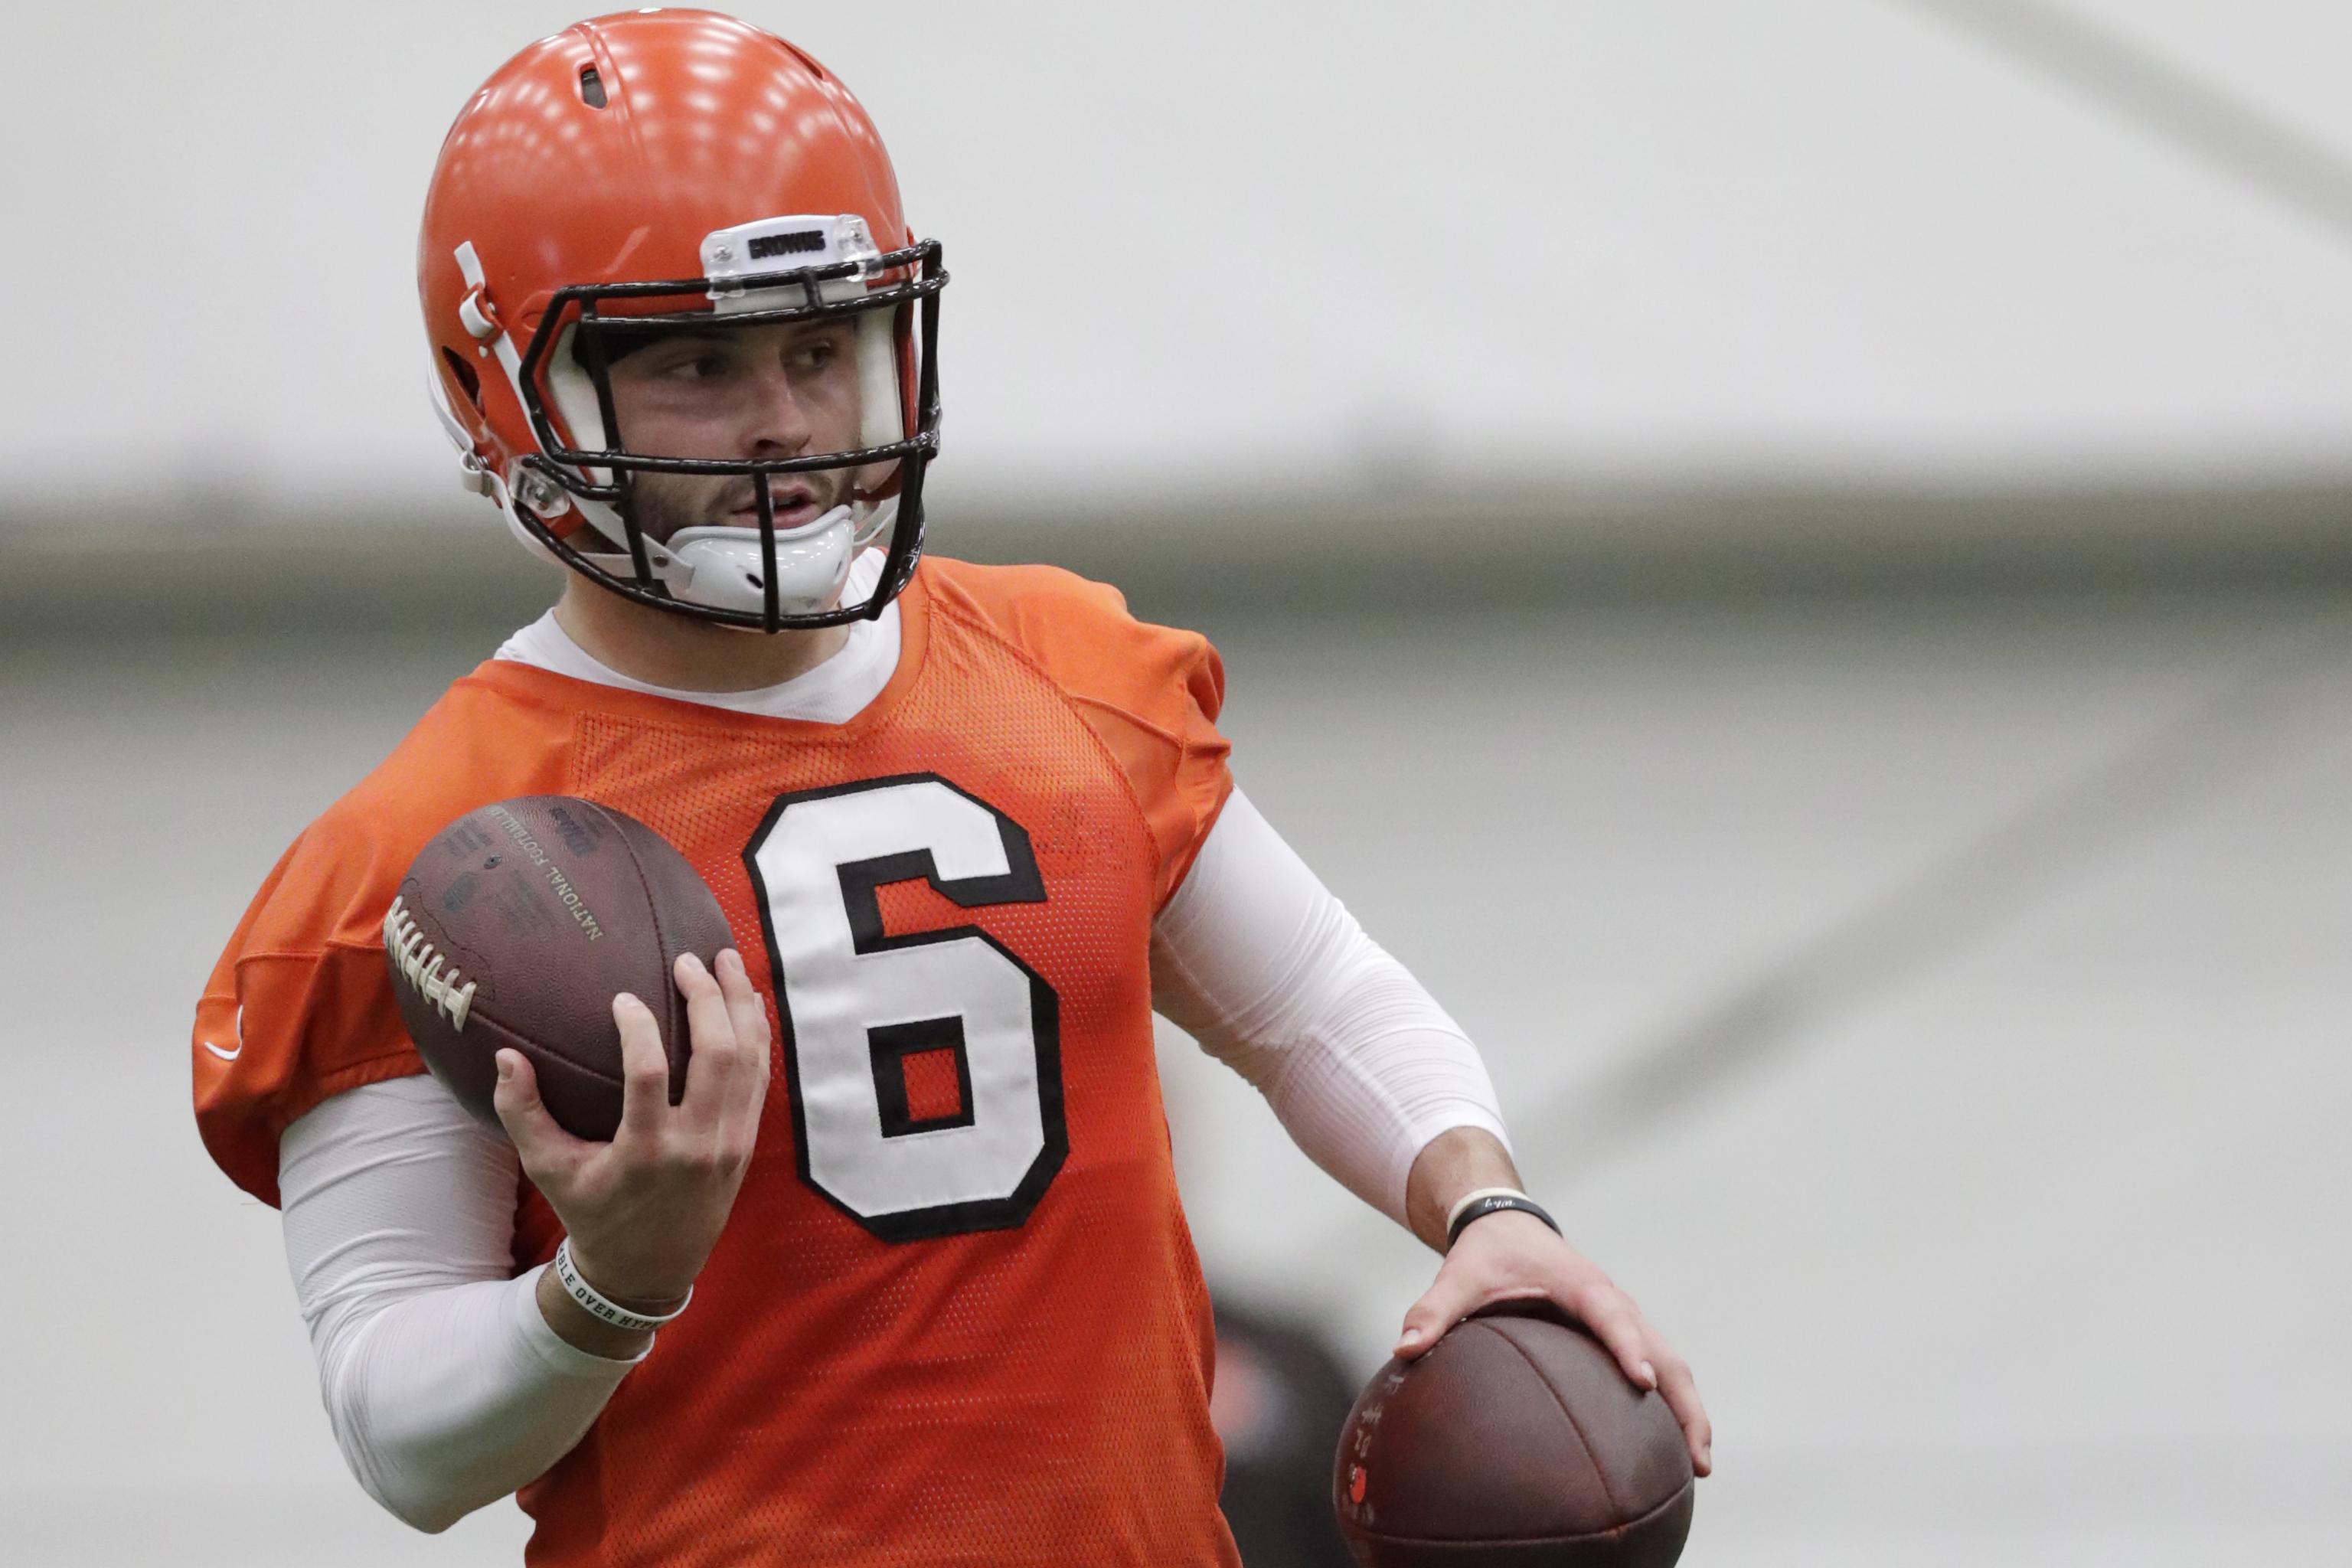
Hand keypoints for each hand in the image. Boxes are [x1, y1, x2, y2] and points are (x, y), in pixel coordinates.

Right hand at [493, 949, 770, 1313]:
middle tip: (687, 959)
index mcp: (645, 1153)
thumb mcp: (548, 1171)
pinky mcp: (746, 1143)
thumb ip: (523, 1114)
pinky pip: (760, 1079)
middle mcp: (696, 1146)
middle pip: (717, 1056)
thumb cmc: (592, 1213)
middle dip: (708, 998)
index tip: (624, 996)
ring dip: (741, 1006)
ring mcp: (729, 1144)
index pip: (649, 1076)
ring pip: (750, 1061)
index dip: (639, 1029)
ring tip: (727, 959)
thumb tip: (505, 1056)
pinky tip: (747, 1002)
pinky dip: (758, 1036)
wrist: (647, 1271)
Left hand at [1395, 1210, 1712, 1475]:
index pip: (1612, 1317)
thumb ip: (1432, 1310)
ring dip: (1687, 1410)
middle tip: (1698, 1457)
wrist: (1508, 1226)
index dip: (1628, 1348)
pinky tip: (1668, 1452)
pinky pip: (1655, 1368)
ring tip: (1699, 1467)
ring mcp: (1623, 1319)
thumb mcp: (1458, 1276)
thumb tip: (1403, 1349)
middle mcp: (1613, 1303)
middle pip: (1663, 1353)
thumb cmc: (1487, 1254)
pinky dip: (1670, 1406)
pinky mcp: (1619, 1335)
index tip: (1642, 1383)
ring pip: (1669, 1364)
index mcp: (1582, 1286)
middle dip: (1684, 1402)